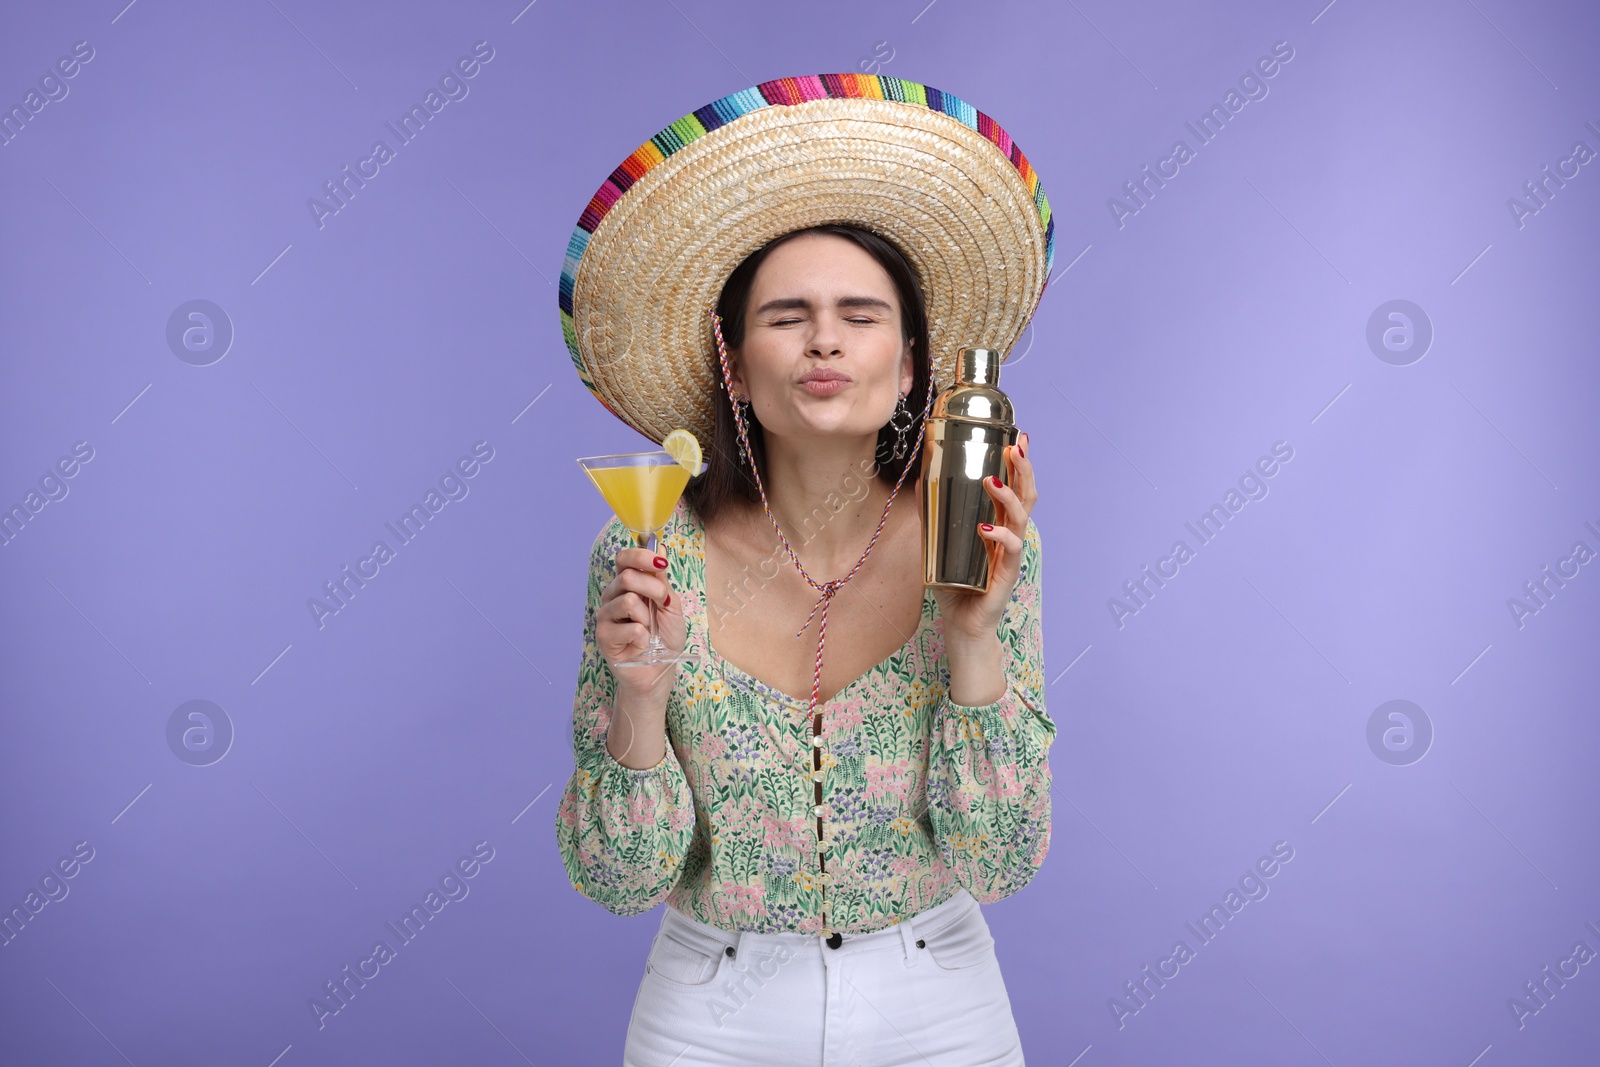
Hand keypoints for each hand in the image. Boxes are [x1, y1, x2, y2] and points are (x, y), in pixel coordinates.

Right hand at [596, 543, 686, 692]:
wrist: (660, 670)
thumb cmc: (664, 637)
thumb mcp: (670, 605)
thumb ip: (662, 580)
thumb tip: (660, 549)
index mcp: (628, 584)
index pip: (624, 559)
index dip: (641, 556)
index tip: (660, 563)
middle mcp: (613, 596)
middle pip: (627, 577)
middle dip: (653, 590)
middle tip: (661, 607)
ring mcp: (606, 615)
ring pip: (628, 601)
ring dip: (647, 618)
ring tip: (648, 630)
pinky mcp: (604, 635)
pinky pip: (629, 628)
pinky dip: (644, 637)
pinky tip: (641, 644)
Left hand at [920, 431, 1034, 642]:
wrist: (962, 624)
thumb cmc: (956, 585)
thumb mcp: (939, 544)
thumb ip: (933, 517)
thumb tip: (919, 484)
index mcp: (1000, 526)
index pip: (1016, 490)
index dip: (1020, 466)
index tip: (1019, 439)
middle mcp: (1010, 537)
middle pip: (1026, 497)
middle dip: (1023, 471)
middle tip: (1016, 449)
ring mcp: (1010, 555)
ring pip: (1020, 520)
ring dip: (1008, 498)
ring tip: (991, 481)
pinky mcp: (1005, 575)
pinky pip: (1009, 552)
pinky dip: (1000, 538)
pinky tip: (986, 528)